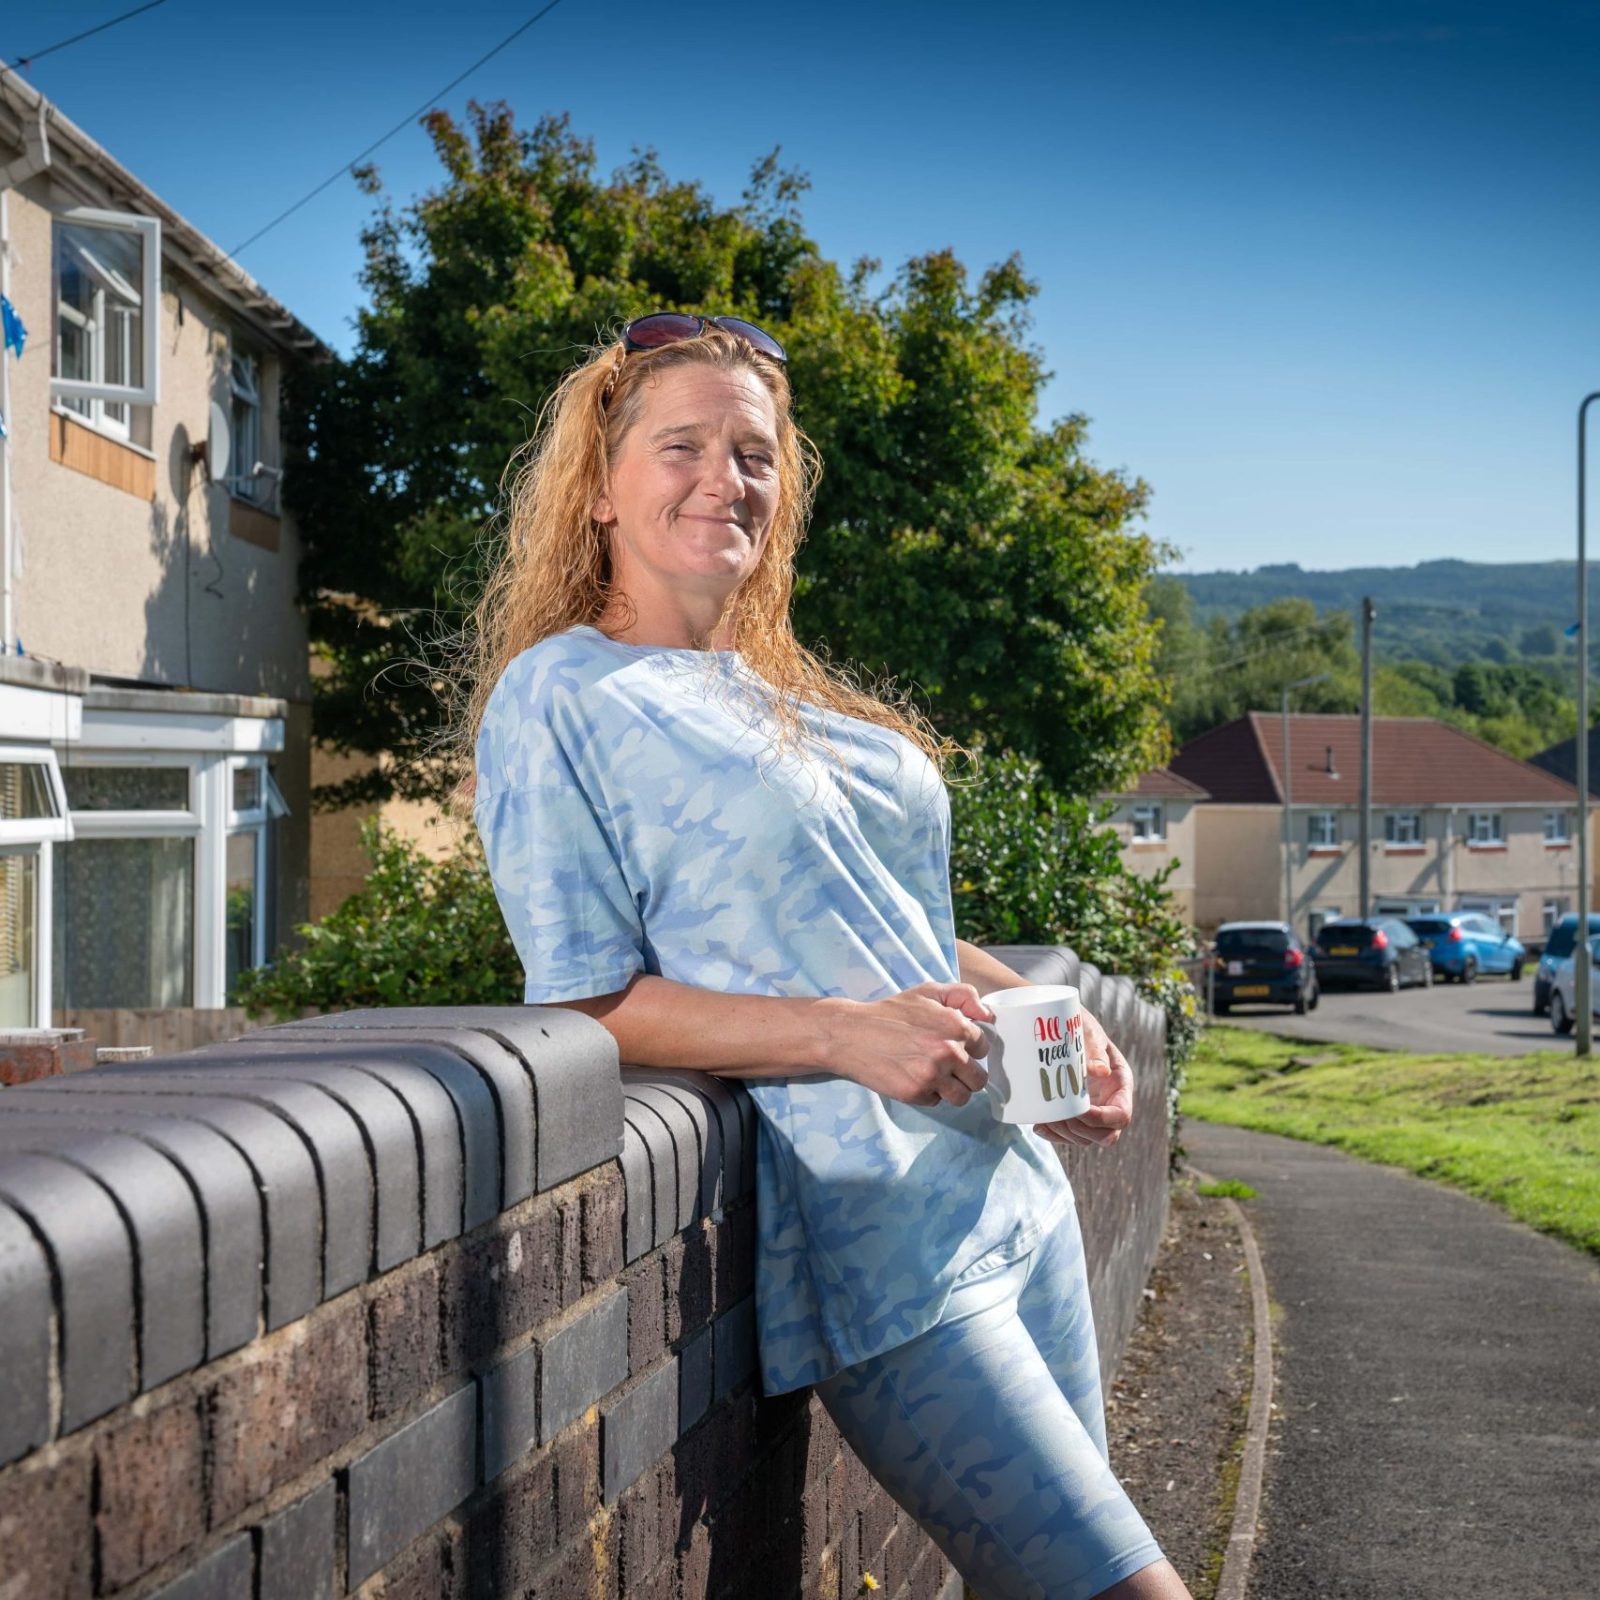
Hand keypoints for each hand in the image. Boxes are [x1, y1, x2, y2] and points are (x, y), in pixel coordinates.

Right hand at [822, 981, 993, 1107]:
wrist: (852, 1034)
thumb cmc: (891, 1012)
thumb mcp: (928, 992)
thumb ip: (964, 995)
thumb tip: (987, 1015)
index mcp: (955, 1025)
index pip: (984, 1048)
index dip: (971, 1046)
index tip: (957, 1045)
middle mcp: (948, 1052)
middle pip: (979, 1079)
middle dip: (966, 1073)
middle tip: (949, 1065)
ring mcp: (932, 1075)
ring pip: (962, 1097)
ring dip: (952, 1089)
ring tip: (936, 1076)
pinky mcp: (915, 1093)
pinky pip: (937, 1101)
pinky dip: (929, 1093)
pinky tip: (915, 1077)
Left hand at [1033, 1006, 1132, 1148]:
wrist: (1055, 1022)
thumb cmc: (1075, 1023)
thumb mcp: (1086, 1031)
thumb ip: (1094, 1049)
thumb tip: (1101, 1072)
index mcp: (1120, 1084)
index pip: (1121, 1116)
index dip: (1101, 1120)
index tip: (1078, 1110)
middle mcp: (1110, 1101)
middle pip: (1106, 1135)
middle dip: (1081, 1130)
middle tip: (1058, 1116)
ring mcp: (1092, 1110)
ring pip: (1086, 1139)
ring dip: (1065, 1134)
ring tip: (1045, 1119)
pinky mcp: (1074, 1113)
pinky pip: (1069, 1136)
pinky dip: (1054, 1135)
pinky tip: (1040, 1126)